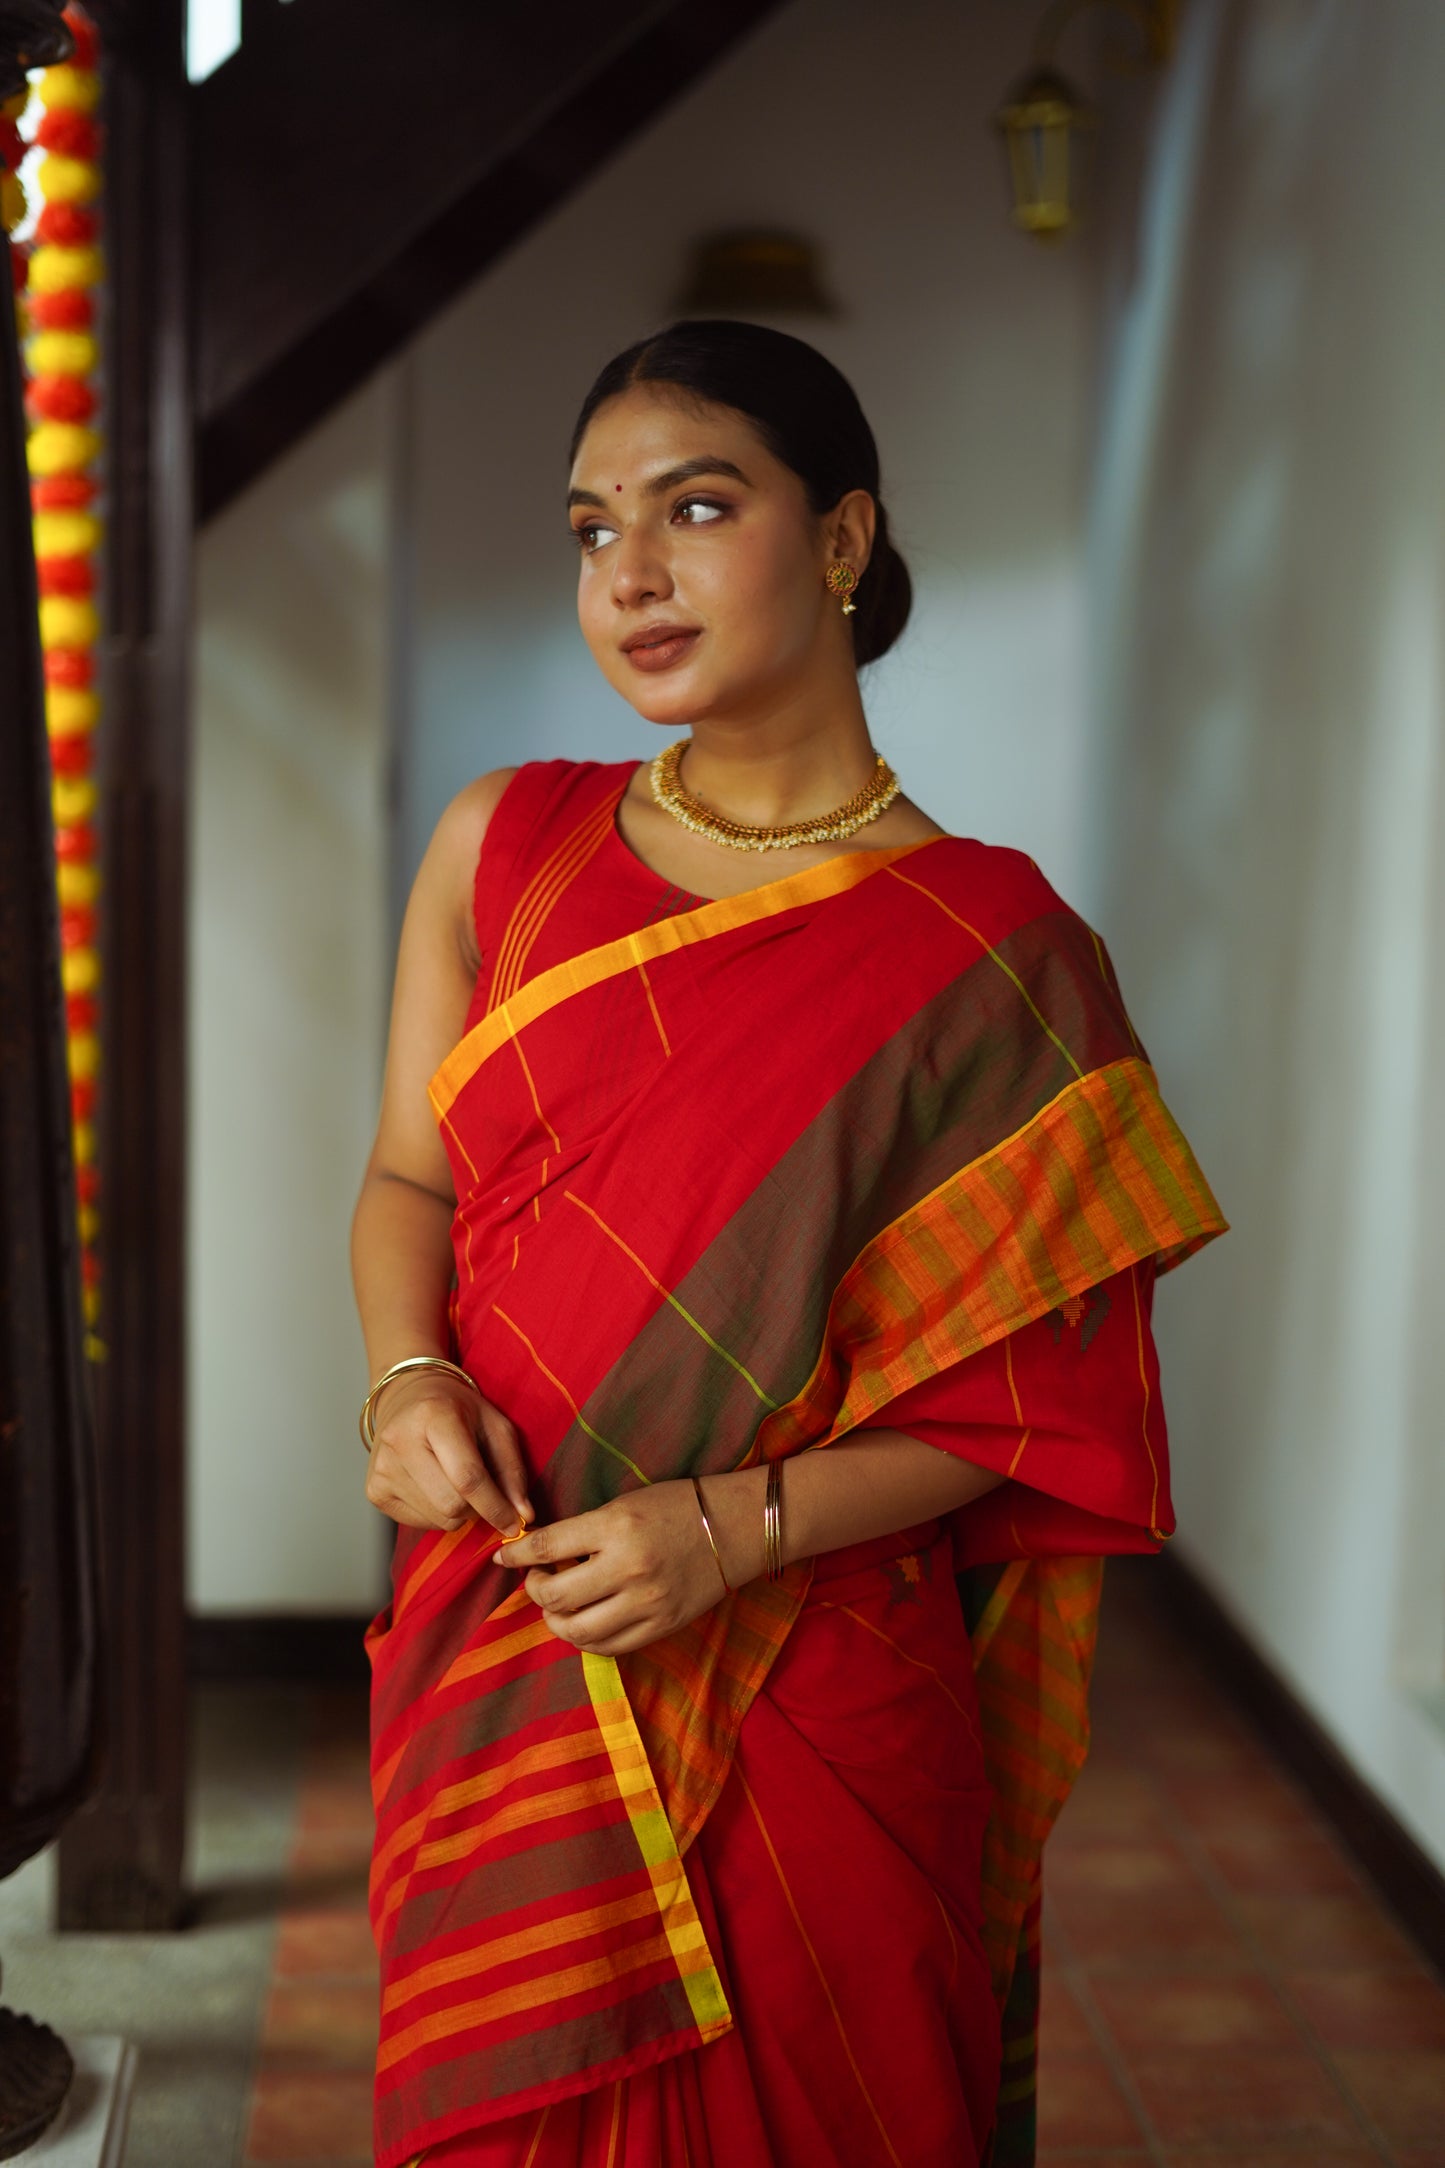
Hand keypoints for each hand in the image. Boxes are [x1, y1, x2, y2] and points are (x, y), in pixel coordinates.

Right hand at [365, 1370, 531, 1534]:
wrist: (408, 1396)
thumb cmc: (457, 1410)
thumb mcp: (494, 1426)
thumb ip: (512, 1470)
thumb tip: (522, 1516)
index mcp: (433, 1416)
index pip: (467, 1477)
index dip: (495, 1506)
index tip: (516, 1524)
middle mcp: (400, 1441)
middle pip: (451, 1505)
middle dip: (478, 1509)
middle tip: (485, 1493)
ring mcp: (381, 1468)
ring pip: (437, 1519)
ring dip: (459, 1513)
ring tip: (457, 1483)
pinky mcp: (374, 1490)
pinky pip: (419, 1523)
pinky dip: (437, 1514)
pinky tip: (435, 1487)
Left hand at [498, 1481, 728, 1655]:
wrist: (735, 1528)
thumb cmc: (676, 1506)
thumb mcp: (625, 1504)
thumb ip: (584, 1531)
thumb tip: (539, 1556)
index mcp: (617, 1526)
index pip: (549, 1546)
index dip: (518, 1556)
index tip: (504, 1558)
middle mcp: (629, 1568)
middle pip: (556, 1597)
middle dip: (535, 1591)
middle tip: (537, 1581)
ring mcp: (647, 1603)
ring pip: (578, 1631)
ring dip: (556, 1620)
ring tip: (557, 1605)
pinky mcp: (661, 1627)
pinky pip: (609, 1647)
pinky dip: (586, 1639)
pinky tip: (583, 1622)